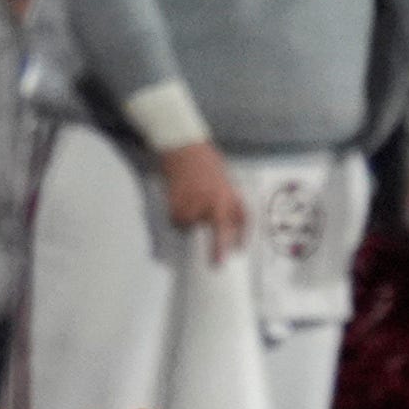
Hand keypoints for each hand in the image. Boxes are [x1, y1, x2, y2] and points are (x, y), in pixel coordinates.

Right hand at [158, 140, 245, 260]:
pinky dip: (176, 216)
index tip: (231, 256)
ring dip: (187, 222)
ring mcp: (191, 202)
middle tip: (216, 262)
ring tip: (188, 204)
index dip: (233, 241)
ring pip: (188, 225)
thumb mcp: (227, 183)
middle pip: (213, 230)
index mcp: (226, 196)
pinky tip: (178, 201)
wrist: (183, 146)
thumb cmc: (207, 163)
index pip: (233, 223)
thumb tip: (235, 230)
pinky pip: (175, 219)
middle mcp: (210, 201)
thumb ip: (231, 205)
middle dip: (215, 246)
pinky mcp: (173, 202)